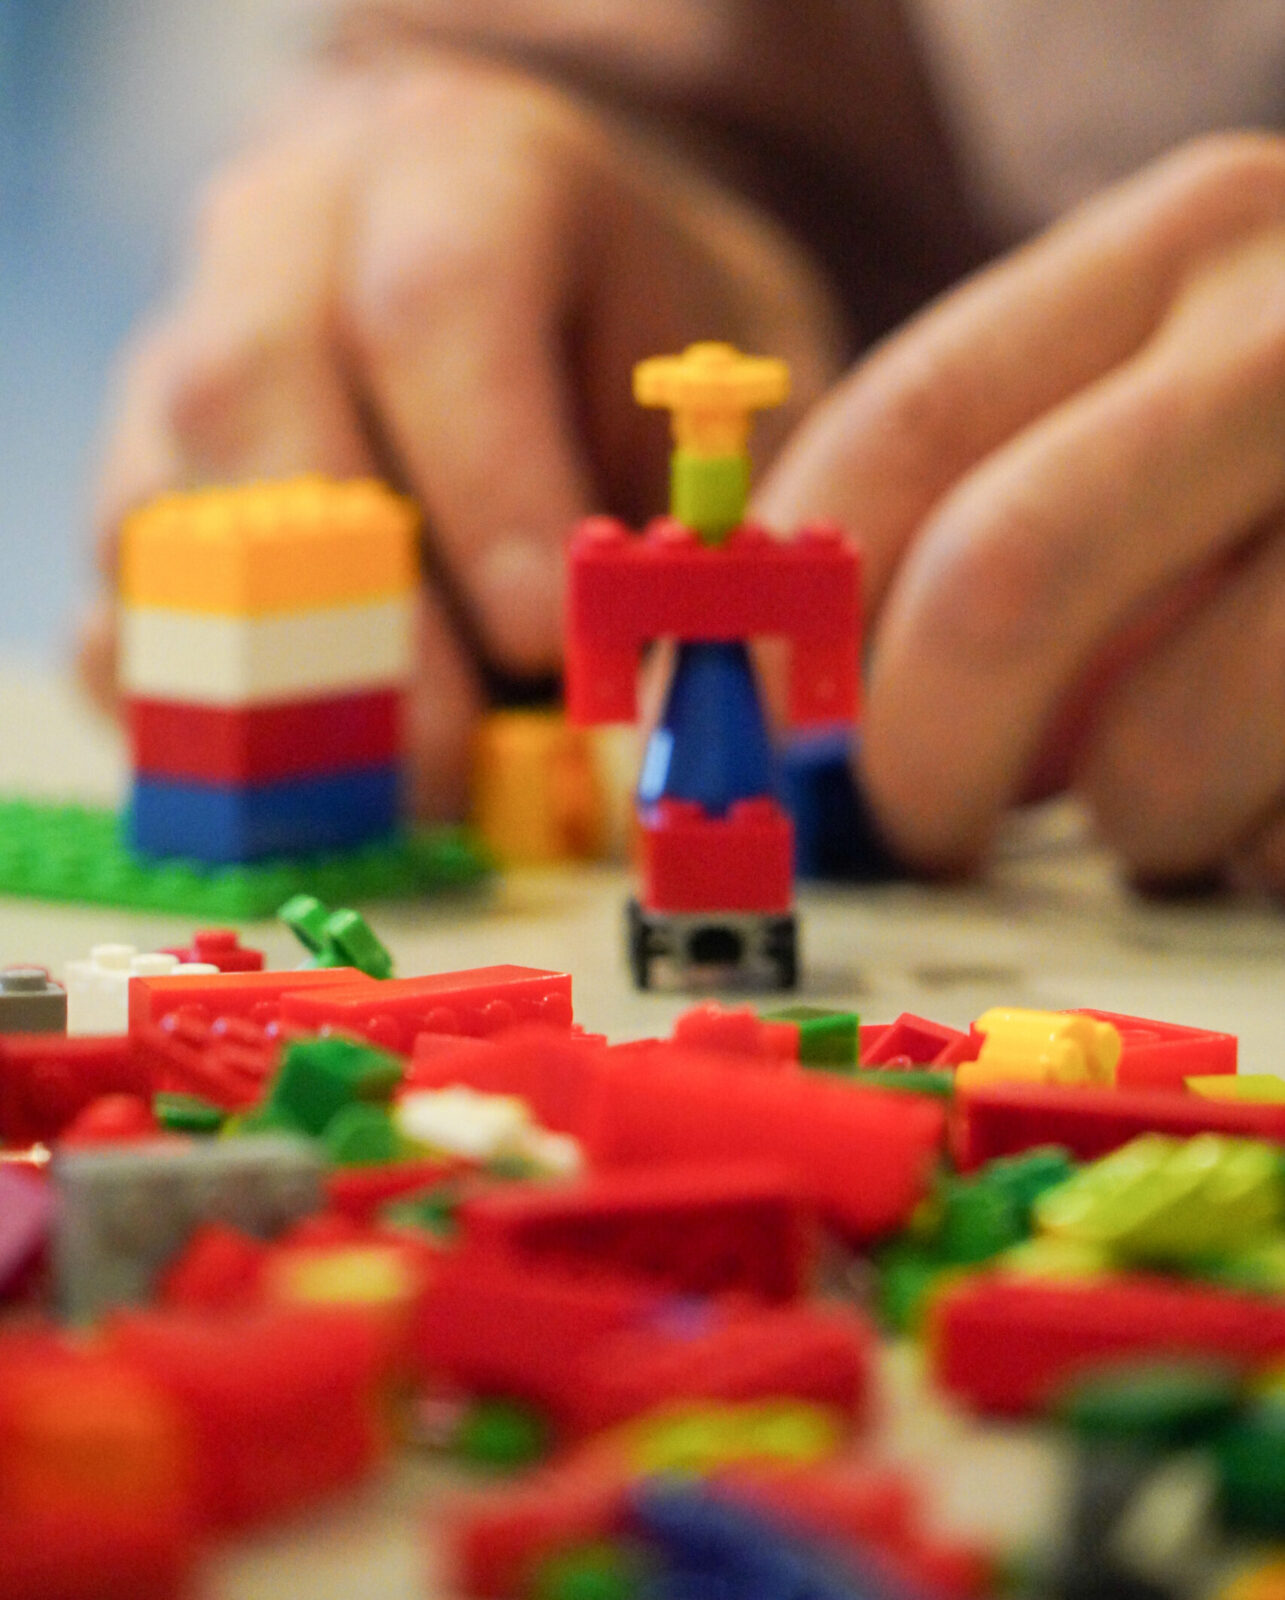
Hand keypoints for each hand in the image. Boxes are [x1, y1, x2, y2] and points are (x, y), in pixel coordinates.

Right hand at [83, 41, 842, 816]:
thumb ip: (698, 544)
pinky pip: (119, 613)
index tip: (547, 637)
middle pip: (252, 398)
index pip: (435, 299)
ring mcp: (185, 358)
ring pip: (159, 517)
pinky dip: (210, 720)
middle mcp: (289, 240)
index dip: (487, 482)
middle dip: (361, 618)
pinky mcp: (144, 487)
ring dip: (278, 689)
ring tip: (405, 797)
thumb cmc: (650, 365)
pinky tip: (323, 775)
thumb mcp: (722, 418)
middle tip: (458, 774)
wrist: (559, 301)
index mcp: (463, 170)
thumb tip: (650, 735)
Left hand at [756, 133, 1284, 891]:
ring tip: (1169, 793)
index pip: (905, 428)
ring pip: (1163, 756)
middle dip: (918, 757)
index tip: (758, 728)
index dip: (792, 613)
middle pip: (1007, 578)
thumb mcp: (1170, 391)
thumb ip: (1004, 494)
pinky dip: (1250, 854)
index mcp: (1189, 244)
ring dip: (1125, 824)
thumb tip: (812, 699)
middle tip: (915, 832)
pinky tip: (1279, 792)